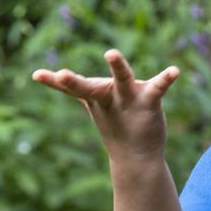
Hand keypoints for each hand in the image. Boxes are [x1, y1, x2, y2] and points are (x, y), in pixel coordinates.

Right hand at [32, 49, 179, 162]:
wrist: (138, 157)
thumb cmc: (117, 125)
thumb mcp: (97, 106)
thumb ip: (83, 91)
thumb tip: (59, 78)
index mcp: (96, 97)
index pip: (72, 88)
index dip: (53, 82)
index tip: (36, 75)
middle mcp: (109, 98)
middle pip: (88, 87)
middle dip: (73, 82)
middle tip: (61, 74)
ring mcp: (129, 101)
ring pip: (122, 80)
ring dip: (117, 67)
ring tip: (110, 53)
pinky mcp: (149, 103)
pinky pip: (158, 88)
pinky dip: (166, 78)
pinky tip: (175, 71)